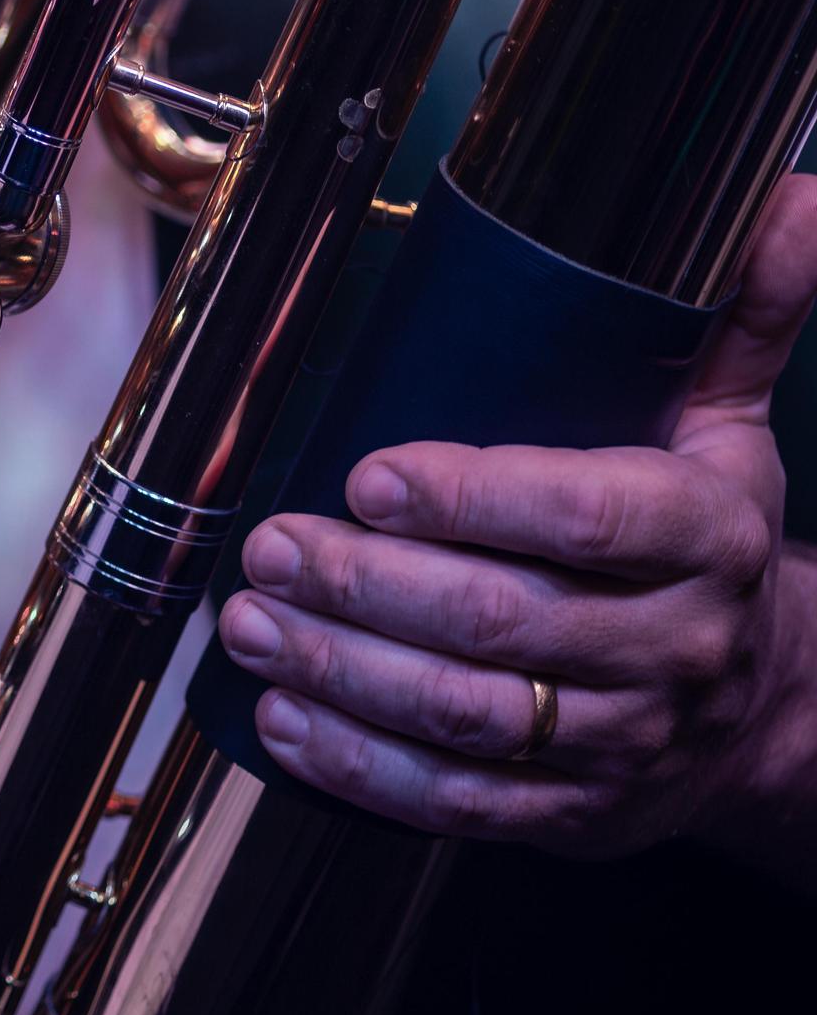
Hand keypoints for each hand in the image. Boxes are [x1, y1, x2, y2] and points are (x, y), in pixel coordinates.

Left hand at [216, 175, 816, 853]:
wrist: (766, 709)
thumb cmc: (708, 539)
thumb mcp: (733, 420)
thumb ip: (744, 310)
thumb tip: (789, 198)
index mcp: (707, 534)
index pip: (586, 517)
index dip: (470, 499)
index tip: (368, 472)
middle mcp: (673, 645)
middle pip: (504, 621)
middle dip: (367, 585)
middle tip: (270, 544)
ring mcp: (622, 740)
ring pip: (467, 716)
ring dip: (342, 671)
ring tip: (250, 620)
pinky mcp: (572, 815)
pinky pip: (458, 804)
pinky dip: (361, 768)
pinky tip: (285, 717)